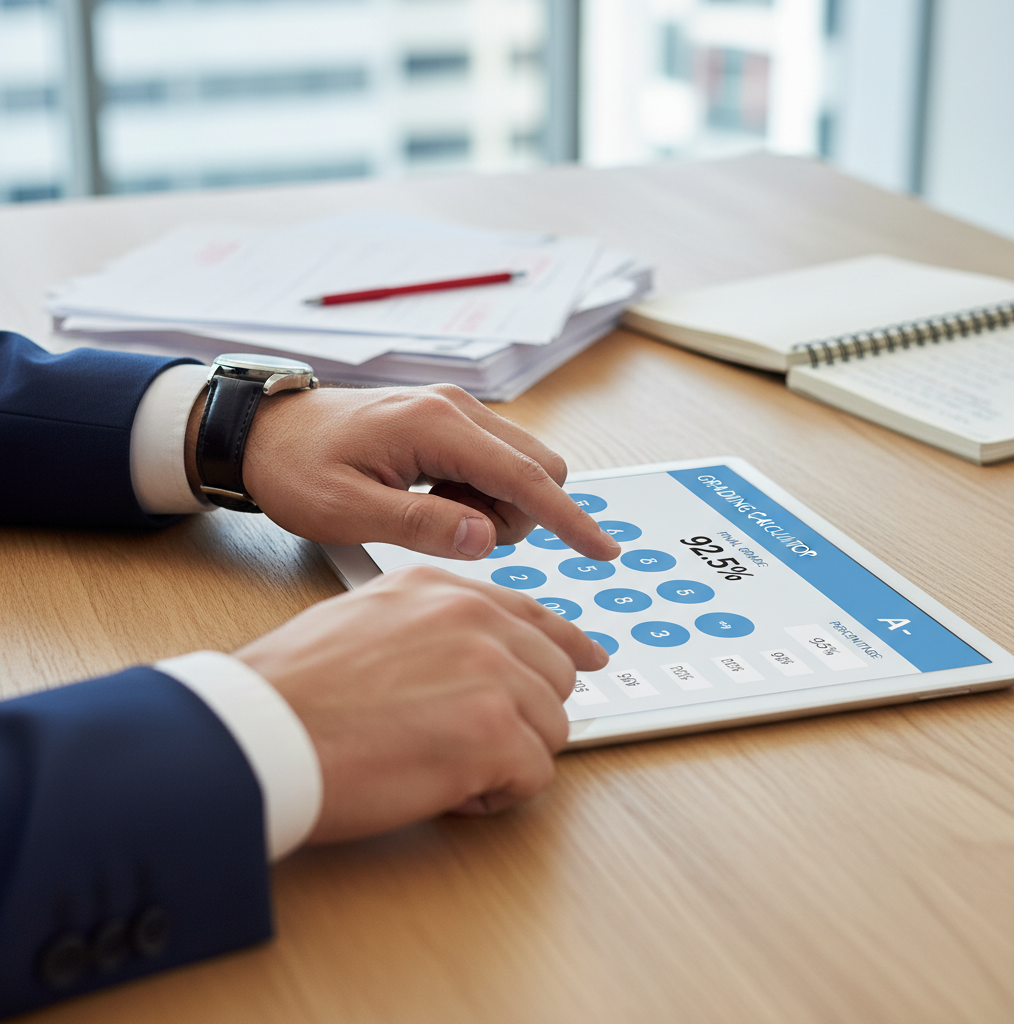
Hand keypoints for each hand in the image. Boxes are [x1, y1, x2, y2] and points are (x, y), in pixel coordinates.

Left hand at [187, 383, 619, 560]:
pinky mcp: (447, 421)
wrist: (262, 432)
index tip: (602, 551)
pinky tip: (429, 497)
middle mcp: (455, 408)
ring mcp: (453, 410)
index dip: (569, 520)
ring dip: (493, 505)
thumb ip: (420, 525)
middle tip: (451, 529)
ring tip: (428, 511)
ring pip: (518, 468)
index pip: (525, 478)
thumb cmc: (295, 467)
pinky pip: (493, 463)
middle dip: (516, 514)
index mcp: (436, 425)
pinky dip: (478, 492)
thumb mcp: (346, 511)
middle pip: (535, 469)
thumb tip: (486, 537)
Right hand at [233, 565, 607, 841]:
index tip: (587, 659)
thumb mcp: (365, 621)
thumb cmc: (294, 690)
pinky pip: (534, 775)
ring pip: (551, 727)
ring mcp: (490, 671)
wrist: (260, 731)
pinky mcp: (494, 731)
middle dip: (524, 715)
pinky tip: (450, 790)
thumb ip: (430, 627)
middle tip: (475, 742)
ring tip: (447, 767)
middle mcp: (473, 619)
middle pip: (554, 675)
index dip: (564, 644)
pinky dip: (498, 794)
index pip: (531, 614)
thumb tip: (477, 656)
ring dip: (509, 757)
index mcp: (441, 590)